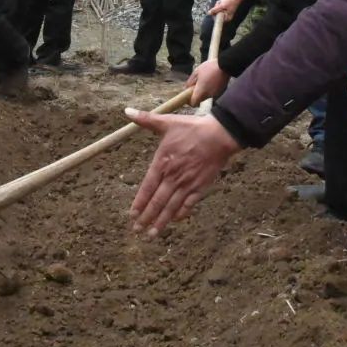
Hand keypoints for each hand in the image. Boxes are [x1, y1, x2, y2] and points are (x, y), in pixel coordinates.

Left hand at [125, 110, 240, 236]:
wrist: (219, 135)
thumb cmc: (192, 128)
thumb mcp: (167, 122)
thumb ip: (146, 120)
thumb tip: (127, 112)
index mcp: (162, 162)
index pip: (147, 188)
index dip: (139, 203)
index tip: (132, 215)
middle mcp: (173, 177)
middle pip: (157, 202)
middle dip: (146, 218)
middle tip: (137, 230)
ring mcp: (187, 184)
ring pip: (171, 207)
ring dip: (161, 222)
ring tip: (152, 234)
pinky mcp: (201, 187)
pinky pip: (189, 204)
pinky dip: (181, 214)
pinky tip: (174, 221)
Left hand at [186, 59, 229, 104]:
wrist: (225, 65)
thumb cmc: (210, 67)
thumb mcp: (197, 72)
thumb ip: (190, 82)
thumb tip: (186, 88)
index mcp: (201, 91)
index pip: (194, 103)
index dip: (190, 101)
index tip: (189, 95)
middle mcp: (209, 95)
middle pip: (200, 100)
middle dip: (197, 94)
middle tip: (197, 85)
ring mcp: (216, 94)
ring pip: (207, 96)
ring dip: (205, 91)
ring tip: (206, 80)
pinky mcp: (221, 91)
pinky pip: (213, 93)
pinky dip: (211, 89)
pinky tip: (212, 80)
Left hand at [209, 0, 244, 21]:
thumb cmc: (231, 1)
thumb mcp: (222, 5)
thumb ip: (215, 10)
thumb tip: (209, 13)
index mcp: (227, 18)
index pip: (217, 19)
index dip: (214, 13)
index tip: (215, 8)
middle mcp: (226, 16)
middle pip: (217, 14)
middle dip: (216, 8)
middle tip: (219, 3)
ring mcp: (226, 12)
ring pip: (217, 10)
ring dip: (217, 5)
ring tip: (221, 1)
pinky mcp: (225, 9)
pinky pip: (219, 8)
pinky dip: (219, 4)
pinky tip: (221, 1)